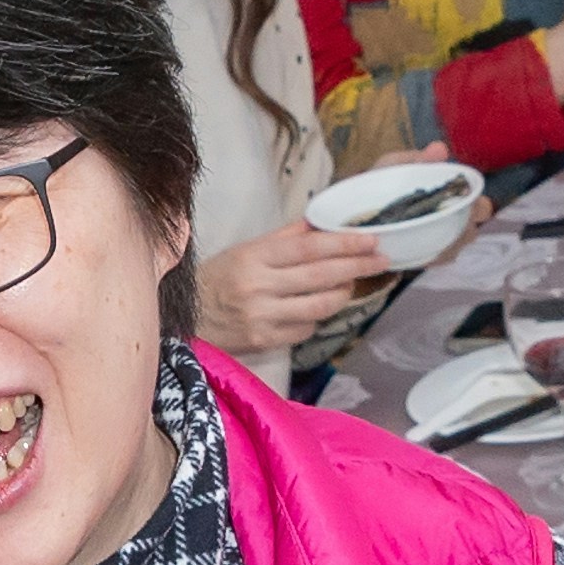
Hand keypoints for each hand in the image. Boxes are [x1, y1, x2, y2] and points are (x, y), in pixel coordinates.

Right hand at [190, 223, 400, 358]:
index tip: (371, 240)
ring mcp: (260, 317)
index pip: (310, 248)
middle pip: (321, 275)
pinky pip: (305, 328)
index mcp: (254, 256)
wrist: (181, 319)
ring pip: (320, 305)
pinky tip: (314, 308)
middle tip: (382, 259)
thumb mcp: (245, 250)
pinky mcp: (262, 341)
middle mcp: (257, 286)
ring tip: (351, 284)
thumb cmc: (217, 279)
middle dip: (357, 266)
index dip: (345, 244)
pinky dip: (316, 317)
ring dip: (342, 294)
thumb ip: (285, 237)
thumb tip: (323, 223)